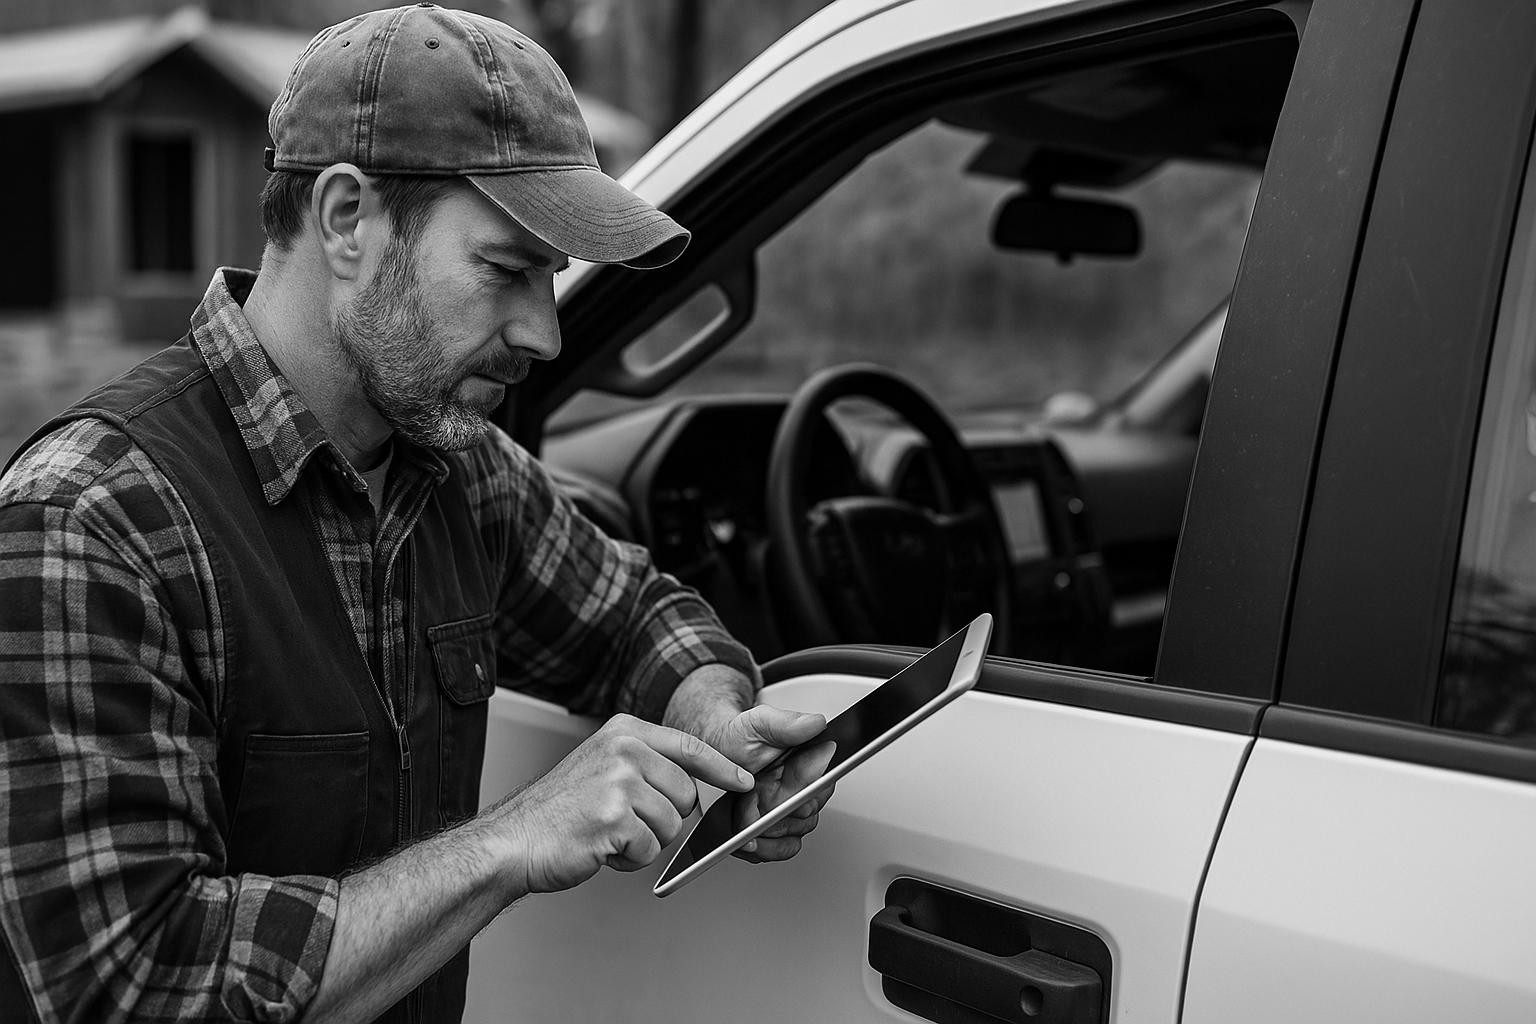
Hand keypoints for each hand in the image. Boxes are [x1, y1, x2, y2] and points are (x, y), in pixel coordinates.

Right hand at [489, 714, 753, 893]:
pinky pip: (649, 850)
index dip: (722, 767)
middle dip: (664, 817)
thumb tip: (695, 782)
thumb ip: (646, 763)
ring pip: (672, 826)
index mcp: (624, 732)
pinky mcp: (615, 818)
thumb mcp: (602, 764)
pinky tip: (601, 847)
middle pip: (687, 794)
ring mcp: (619, 782)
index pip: (689, 746)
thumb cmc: (558, 811)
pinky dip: (629, 859)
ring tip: (608, 833)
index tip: (743, 780)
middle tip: (623, 821)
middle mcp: (624, 750)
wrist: (514, 841)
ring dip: (644, 841)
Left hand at [703, 705, 836, 862]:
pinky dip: (762, 847)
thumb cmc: (739, 737)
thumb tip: (816, 724)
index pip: (817, 792)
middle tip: (748, 799)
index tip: (767, 797)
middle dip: (770, 814)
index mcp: (812, 762)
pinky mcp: (779, 827)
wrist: (717, 750)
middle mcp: (806, 787)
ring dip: (764, 832)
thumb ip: (787, 723)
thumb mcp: (759, 722)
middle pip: (802, 819)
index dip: (791, 798)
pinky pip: (781, 849)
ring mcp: (793, 809)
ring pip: (792, 837)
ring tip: (742, 816)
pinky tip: (748, 836)